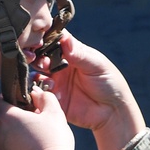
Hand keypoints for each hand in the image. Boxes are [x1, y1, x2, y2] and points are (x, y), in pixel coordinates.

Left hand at [0, 86, 74, 149]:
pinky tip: (36, 146)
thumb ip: (45, 97)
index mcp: (7, 117)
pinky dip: (19, 144)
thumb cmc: (53, 139)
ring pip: (7, 133)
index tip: (20, 100)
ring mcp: (2, 149)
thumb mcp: (54, 113)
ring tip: (37, 133)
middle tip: (35, 117)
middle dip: (17, 115)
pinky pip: (11, 147)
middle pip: (3, 118)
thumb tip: (37, 92)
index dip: (6, 98)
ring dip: (19, 131)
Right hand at [35, 32, 143, 149]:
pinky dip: (38, 90)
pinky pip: (39, 93)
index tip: (41, 40)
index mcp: (71, 52)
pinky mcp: (53, 99)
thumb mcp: (96, 65)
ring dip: (37, 73)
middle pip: (41, 55)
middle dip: (38, 56)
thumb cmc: (110, 83)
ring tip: (49, 79)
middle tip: (44, 63)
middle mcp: (60, 65)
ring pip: (37, 73)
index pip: (54, 39)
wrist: (112, 112)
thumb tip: (64, 39)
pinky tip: (49, 90)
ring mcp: (56, 81)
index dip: (45, 37)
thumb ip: (79, 53)